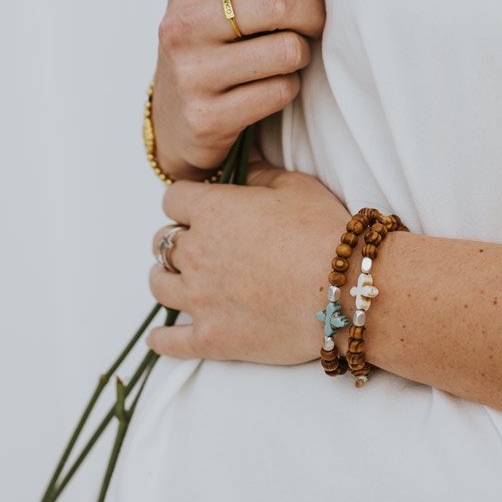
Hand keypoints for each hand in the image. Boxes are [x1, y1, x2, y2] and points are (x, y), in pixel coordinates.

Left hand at [146, 159, 353, 363]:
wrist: (344, 289)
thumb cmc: (322, 230)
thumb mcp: (295, 185)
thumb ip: (259, 171)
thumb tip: (242, 159)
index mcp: (212, 210)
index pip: (173, 198)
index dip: (186, 200)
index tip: (199, 206)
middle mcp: (196, 252)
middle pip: (161, 242)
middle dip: (178, 238)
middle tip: (199, 243)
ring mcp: (199, 298)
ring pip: (158, 285)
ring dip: (167, 278)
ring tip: (181, 280)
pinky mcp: (211, 338)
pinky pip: (168, 342)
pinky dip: (162, 338)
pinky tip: (163, 336)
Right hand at [151, 0, 349, 180]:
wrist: (172, 126)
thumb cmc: (212, 52)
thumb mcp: (215, 7)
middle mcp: (183, 27)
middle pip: (278, 4)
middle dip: (312, 13)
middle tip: (316, 23)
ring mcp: (192, 74)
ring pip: (287, 51)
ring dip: (301, 56)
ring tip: (285, 60)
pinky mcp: (207, 117)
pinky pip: (280, 91)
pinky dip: (288, 88)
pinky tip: (269, 90)